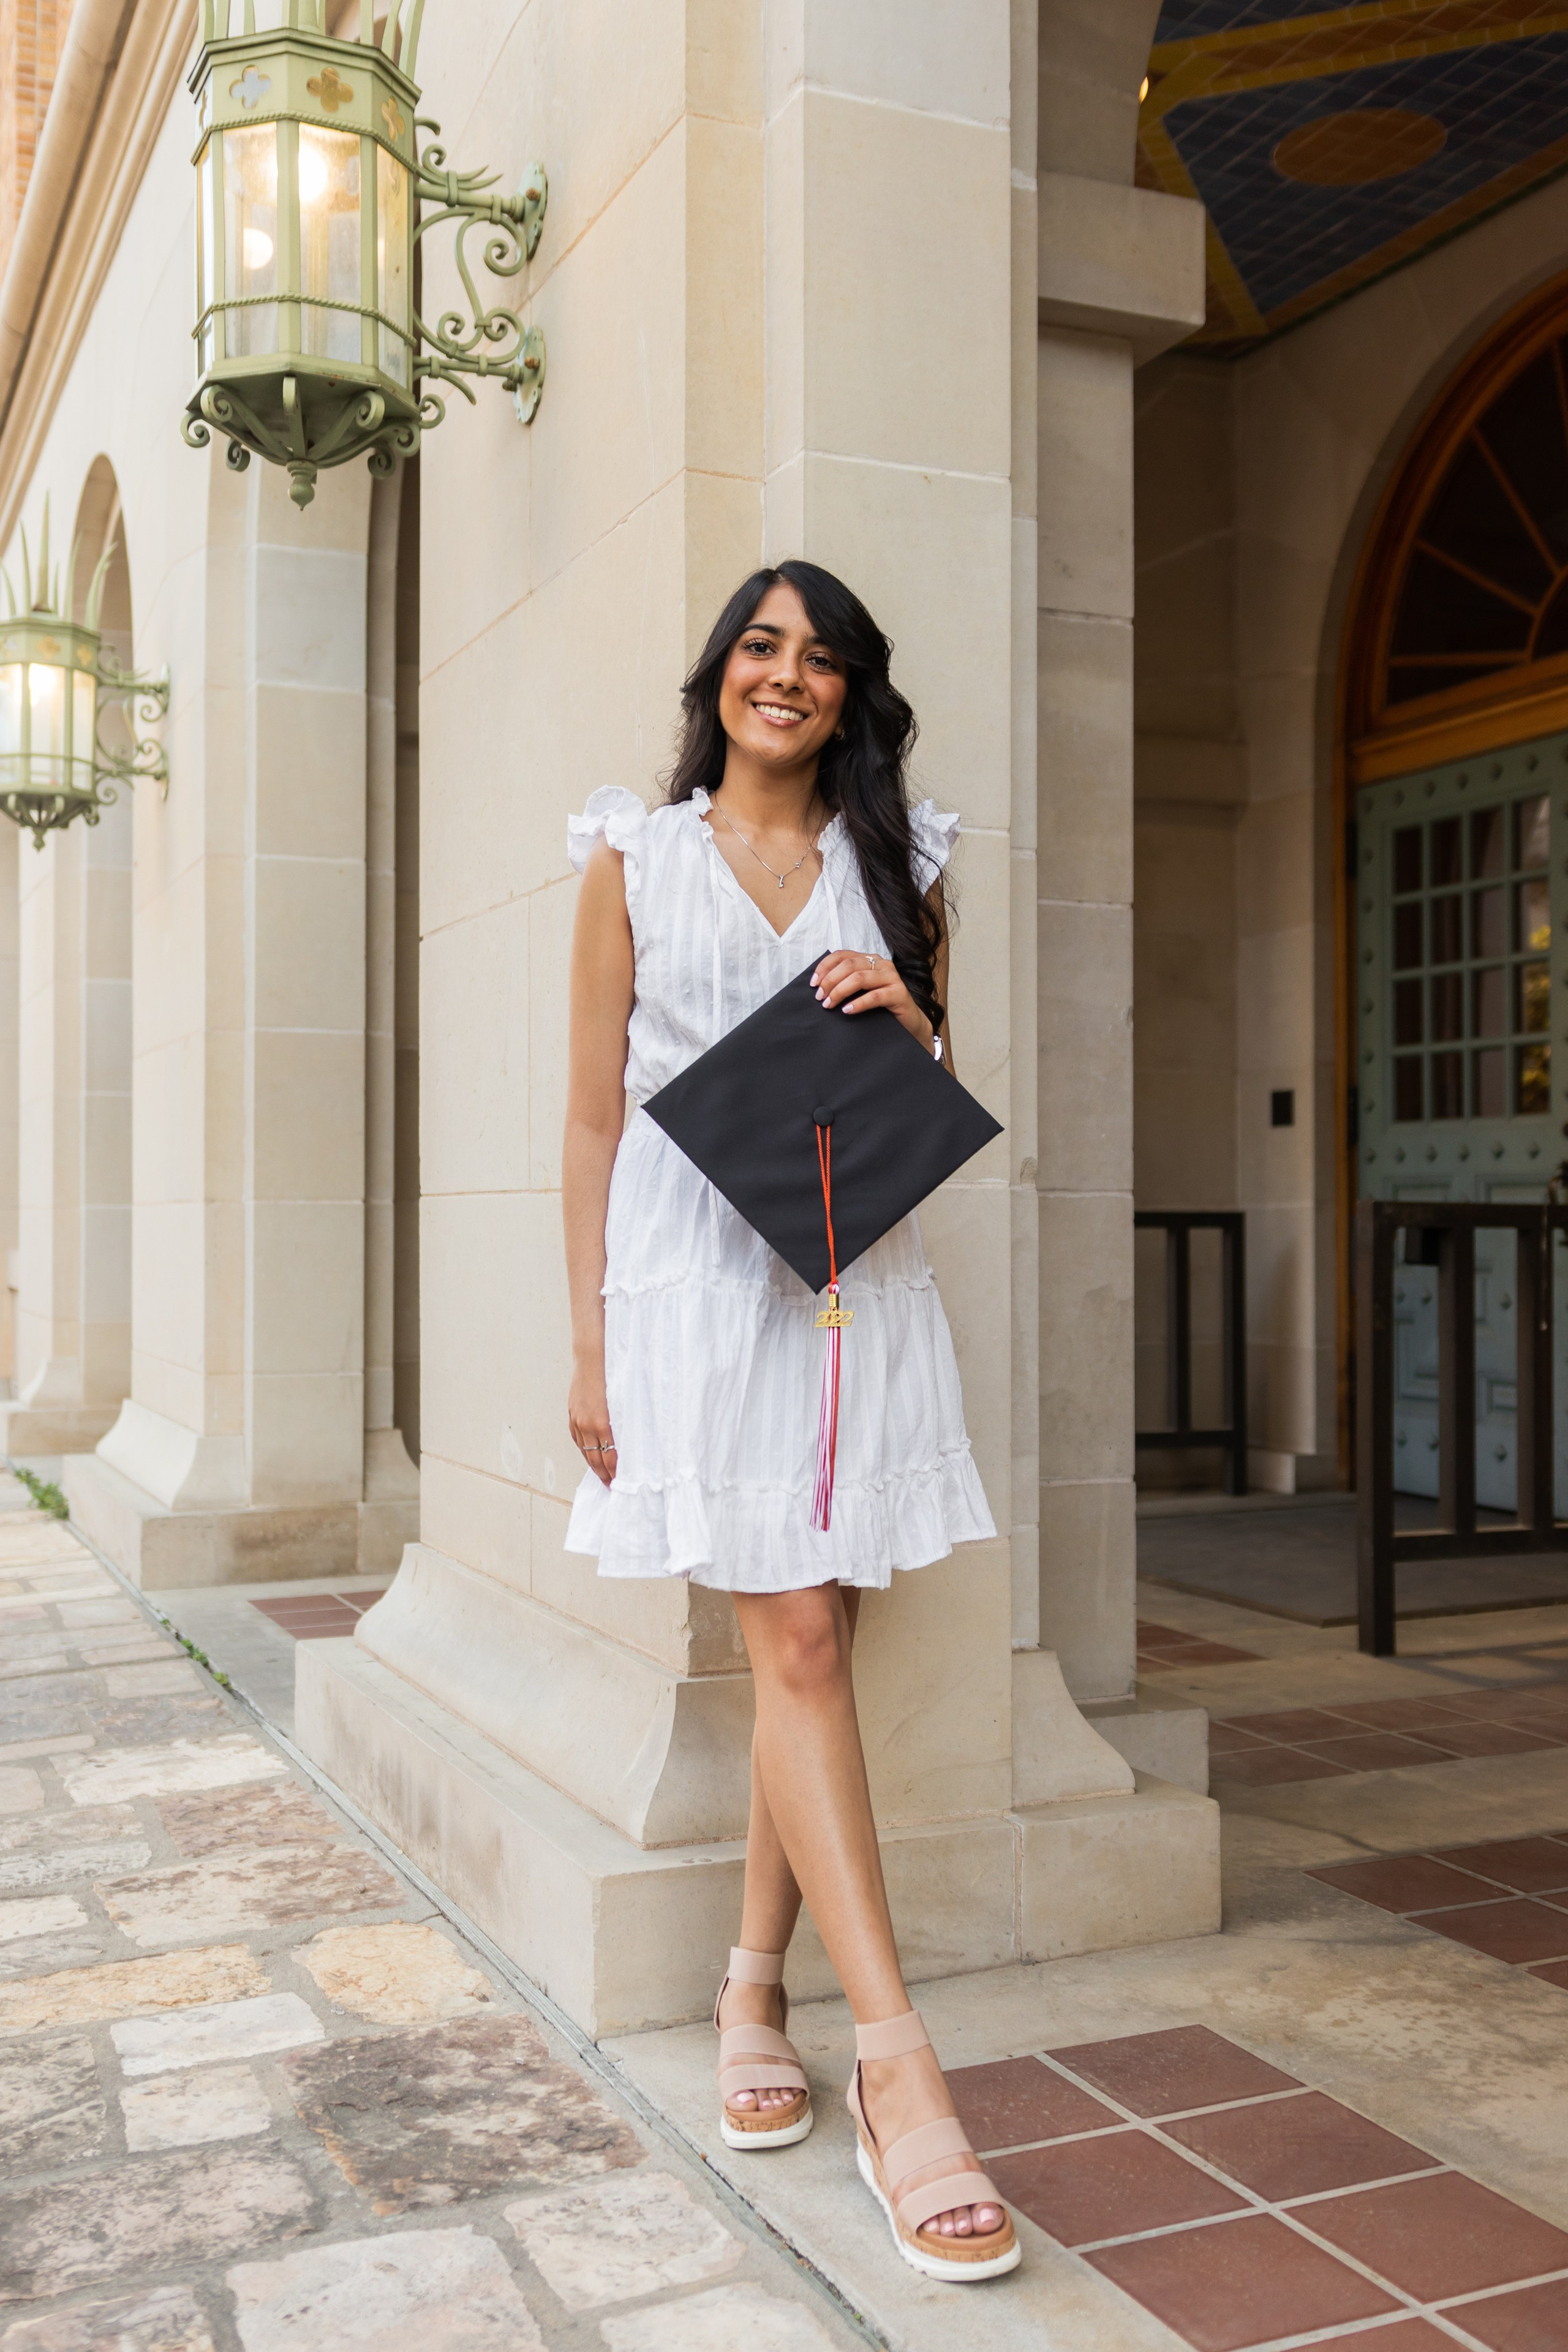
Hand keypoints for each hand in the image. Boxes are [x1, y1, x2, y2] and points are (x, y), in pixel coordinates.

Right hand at [569, 1363, 616, 1486]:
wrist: (592, 1357)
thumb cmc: (613, 1376)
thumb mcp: (623, 1402)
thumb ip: (623, 1425)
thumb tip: (627, 1446)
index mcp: (602, 1422)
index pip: (609, 1457)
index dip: (615, 1472)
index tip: (620, 1482)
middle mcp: (587, 1424)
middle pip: (595, 1459)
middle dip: (604, 1475)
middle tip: (612, 1487)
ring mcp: (577, 1419)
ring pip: (585, 1451)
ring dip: (593, 1466)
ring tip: (602, 1477)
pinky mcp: (572, 1414)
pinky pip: (577, 1439)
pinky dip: (583, 1450)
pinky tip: (589, 1456)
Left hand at [812, 949, 933, 1051]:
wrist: (910, 1022)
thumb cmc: (882, 1006)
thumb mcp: (862, 990)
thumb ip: (847, 982)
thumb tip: (820, 986)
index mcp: (870, 959)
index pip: (842, 955)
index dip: (825, 967)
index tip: (813, 984)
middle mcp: (881, 964)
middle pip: (849, 966)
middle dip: (830, 981)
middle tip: (820, 998)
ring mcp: (892, 977)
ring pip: (859, 978)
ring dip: (840, 992)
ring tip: (830, 1005)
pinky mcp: (899, 993)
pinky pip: (874, 996)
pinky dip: (857, 1003)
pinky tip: (847, 1010)